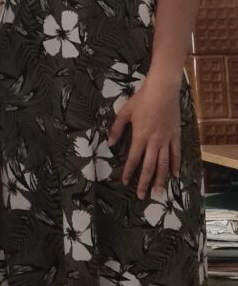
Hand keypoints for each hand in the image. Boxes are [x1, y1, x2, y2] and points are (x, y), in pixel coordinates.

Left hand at [107, 76, 181, 198]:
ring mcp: (166, 139)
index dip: (128, 171)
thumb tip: (109, 143)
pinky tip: (174, 175)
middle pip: (149, 166)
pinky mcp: (175, 136)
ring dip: (160, 178)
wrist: (163, 90)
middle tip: (141, 195)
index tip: (124, 182)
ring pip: (164, 164)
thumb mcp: (125, 112)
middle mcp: (154, 141)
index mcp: (140, 136)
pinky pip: (176, 154)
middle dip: (144, 182)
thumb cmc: (142, 100)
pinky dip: (175, 165)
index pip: (133, 158)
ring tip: (158, 191)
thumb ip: (116, 129)